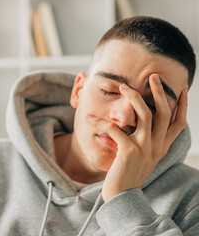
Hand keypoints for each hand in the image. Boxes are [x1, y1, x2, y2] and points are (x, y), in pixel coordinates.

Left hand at [87, 74, 187, 201]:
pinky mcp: (128, 151)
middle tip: (153, 76)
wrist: (121, 196)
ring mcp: (144, 148)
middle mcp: (157, 146)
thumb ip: (145, 141)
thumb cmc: (128, 174)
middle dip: (160, 92)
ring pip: (145, 114)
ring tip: (123, 86)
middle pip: (165, 113)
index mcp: (162, 147)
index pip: (178, 123)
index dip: (182, 106)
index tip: (181, 90)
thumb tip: (139, 123)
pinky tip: (89, 118)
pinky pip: (115, 129)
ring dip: (134, 97)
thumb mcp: (142, 157)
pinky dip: (101, 121)